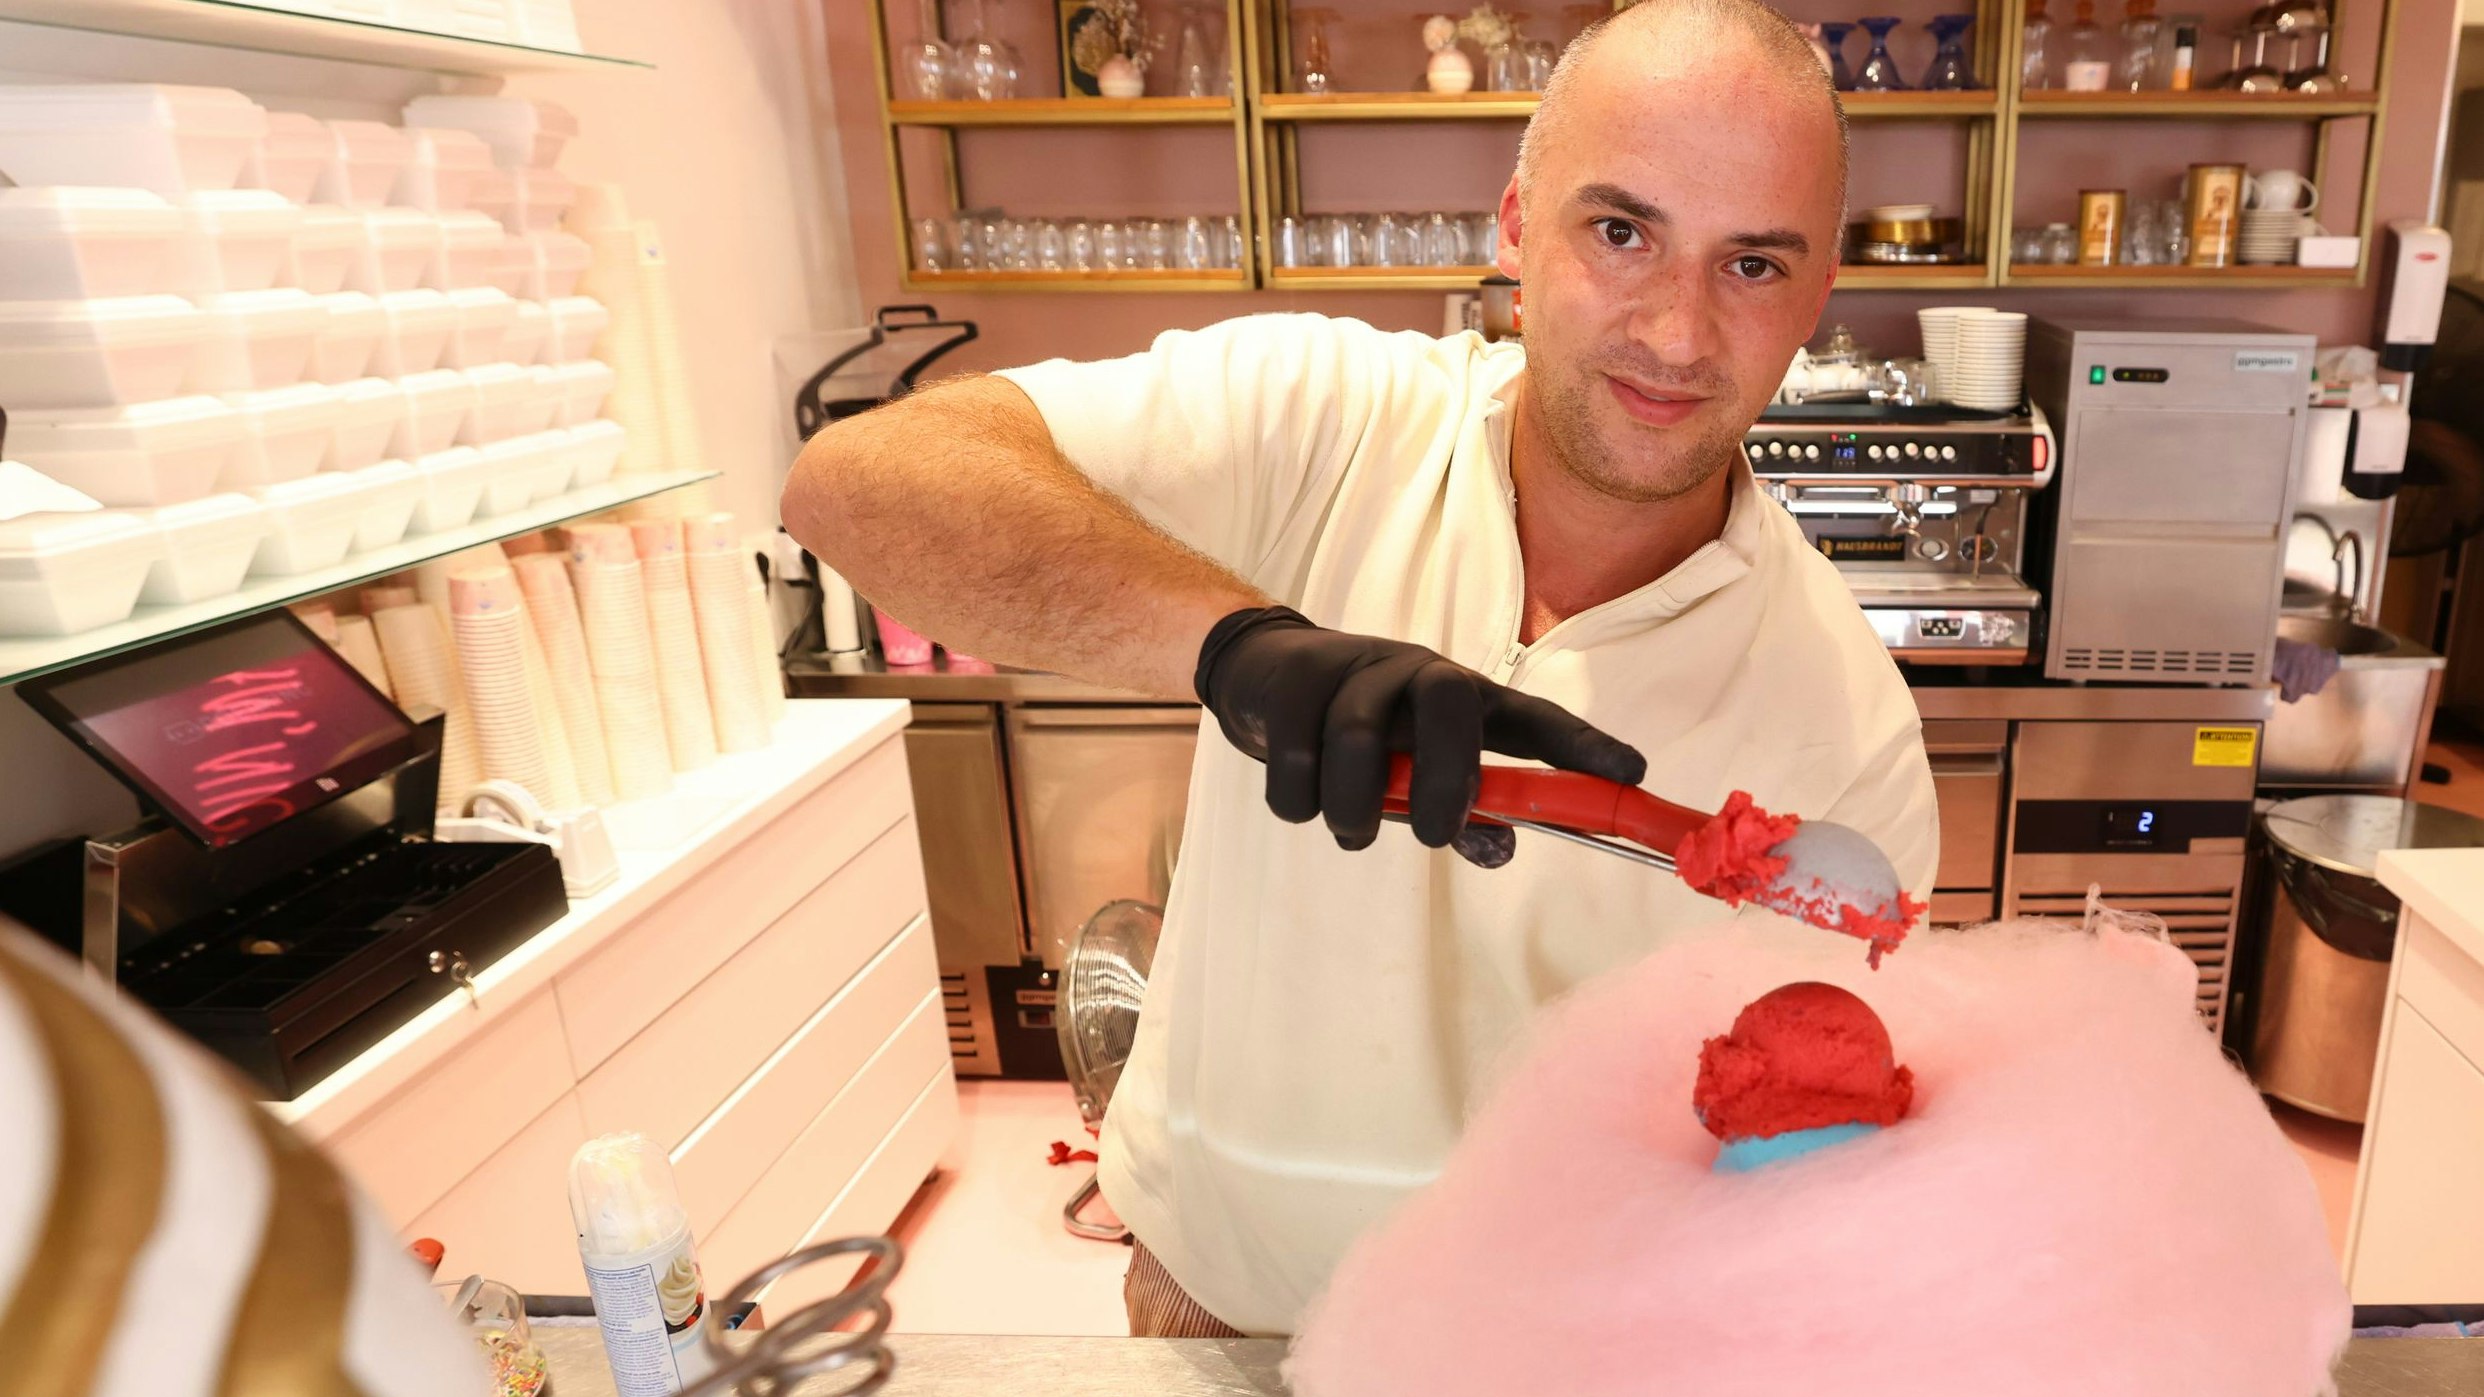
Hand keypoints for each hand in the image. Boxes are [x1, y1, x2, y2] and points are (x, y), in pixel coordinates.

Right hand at [1193, 606, 1646, 857]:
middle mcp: (1418, 673)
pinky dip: (1300, 801)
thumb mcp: (1418, 774)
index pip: (1535, 718)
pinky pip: (1297, 761)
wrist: (1265, 673)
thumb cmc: (1363, 731)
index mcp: (1464, 697)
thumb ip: (1465, 814)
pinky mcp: (1293, 686)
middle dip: (1446, 779)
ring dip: (1354, 808)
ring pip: (1356, 744)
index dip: (1585, 746)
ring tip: (1353, 831)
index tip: (1634, 775)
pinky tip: (1304, 799)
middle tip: (1438, 835)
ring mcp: (1353, 672)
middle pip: (1448, 706)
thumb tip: (1502, 848)